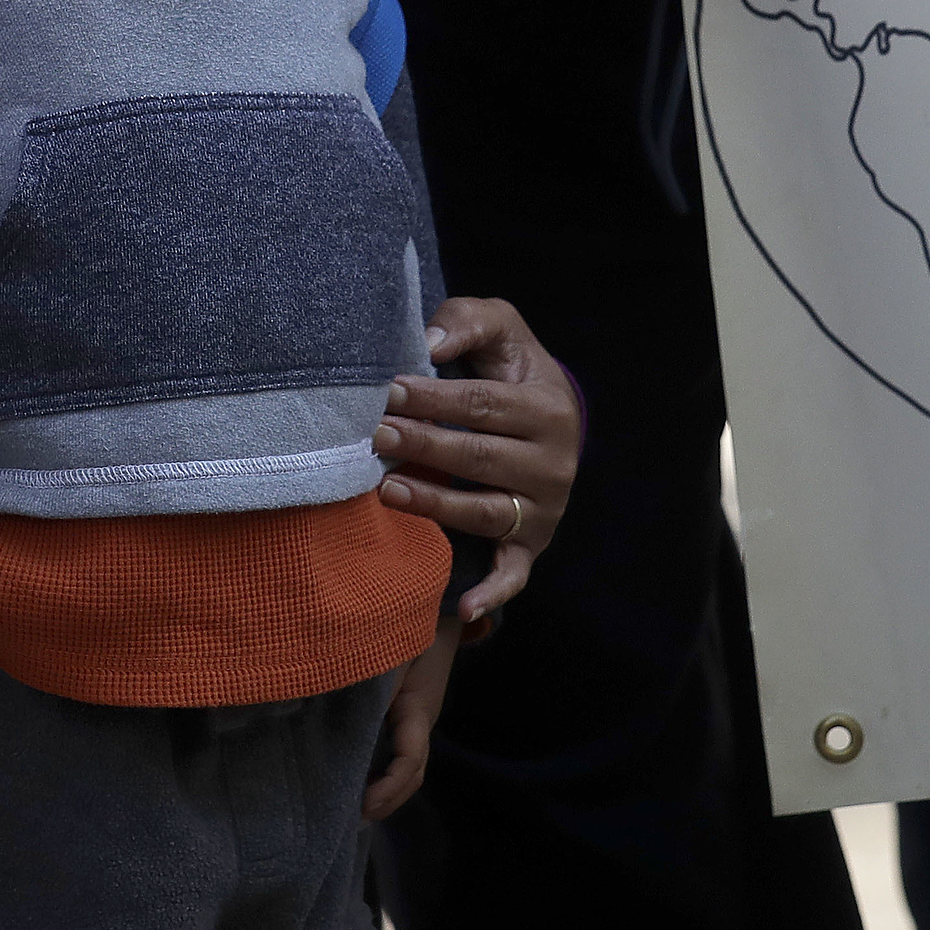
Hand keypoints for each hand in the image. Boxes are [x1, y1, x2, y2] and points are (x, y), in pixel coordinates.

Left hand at [363, 619, 461, 821]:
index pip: (408, 763)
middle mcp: (422, 718)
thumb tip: (338, 714)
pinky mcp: (409, 708)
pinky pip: (401, 748)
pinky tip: (360, 772)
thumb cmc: (411, 625)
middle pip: (413, 774)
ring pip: (410, 764)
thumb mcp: (388, 653)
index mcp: (419, 709)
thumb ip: (369, 684)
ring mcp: (418, 715)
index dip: (386, 789)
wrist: (439, 604)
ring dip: (387, 788)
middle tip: (352, 817)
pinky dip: (384, 769)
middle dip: (388, 799)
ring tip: (355, 805)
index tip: (361, 805)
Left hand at [376, 296, 578, 621]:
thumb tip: (428, 344)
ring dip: (434, 504)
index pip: (482, 404)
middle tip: (375, 435)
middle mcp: (555, 464)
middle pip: (479, 457)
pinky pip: (513, 574)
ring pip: (484, 512)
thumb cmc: (510, 369)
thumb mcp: (501, 329)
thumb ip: (467, 322)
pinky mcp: (531, 545)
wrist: (550, 417)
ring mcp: (544, 509)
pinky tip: (462, 607)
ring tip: (386, 489)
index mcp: (549, 408)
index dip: (432, 397)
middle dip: (423, 445)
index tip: (386, 390)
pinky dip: (492, 594)